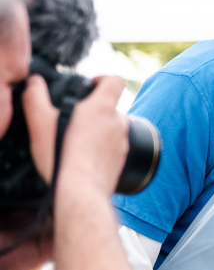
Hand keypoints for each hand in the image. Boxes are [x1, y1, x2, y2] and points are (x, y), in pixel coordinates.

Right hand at [29, 75, 129, 194]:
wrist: (80, 191)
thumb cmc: (62, 156)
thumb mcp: (39, 122)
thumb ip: (35, 97)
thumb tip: (34, 83)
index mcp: (103, 107)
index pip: (115, 80)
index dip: (103, 78)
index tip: (90, 85)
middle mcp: (118, 122)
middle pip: (110, 106)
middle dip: (94, 110)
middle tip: (73, 120)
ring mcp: (123, 142)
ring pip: (111, 128)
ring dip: (97, 130)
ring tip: (75, 142)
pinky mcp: (122, 160)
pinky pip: (112, 148)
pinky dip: (101, 149)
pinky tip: (83, 157)